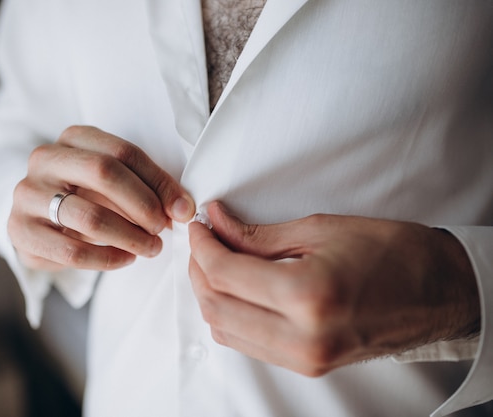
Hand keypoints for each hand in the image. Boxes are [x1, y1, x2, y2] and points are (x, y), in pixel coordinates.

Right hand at [8, 126, 194, 270]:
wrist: (39, 220)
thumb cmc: (87, 197)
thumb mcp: (116, 183)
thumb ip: (148, 188)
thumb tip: (183, 209)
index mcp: (73, 138)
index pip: (124, 152)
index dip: (159, 182)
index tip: (182, 209)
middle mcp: (45, 159)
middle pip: (104, 173)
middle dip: (143, 205)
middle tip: (163, 228)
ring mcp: (27, 194)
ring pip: (89, 216)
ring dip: (130, 237)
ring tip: (151, 248)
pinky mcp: (19, 230)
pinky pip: (71, 251)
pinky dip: (106, 259)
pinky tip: (125, 259)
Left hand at [188, 202, 479, 375]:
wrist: (438, 292)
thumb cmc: (392, 252)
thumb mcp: (321, 229)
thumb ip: (258, 234)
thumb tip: (216, 222)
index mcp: (307, 296)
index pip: (224, 273)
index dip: (202, 245)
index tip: (199, 225)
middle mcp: (301, 337)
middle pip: (215, 305)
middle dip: (199, 269)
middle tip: (204, 240)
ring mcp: (304, 358)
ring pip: (224, 330)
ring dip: (209, 293)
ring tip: (216, 260)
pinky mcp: (307, 365)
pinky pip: (246, 344)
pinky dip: (230, 314)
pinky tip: (236, 288)